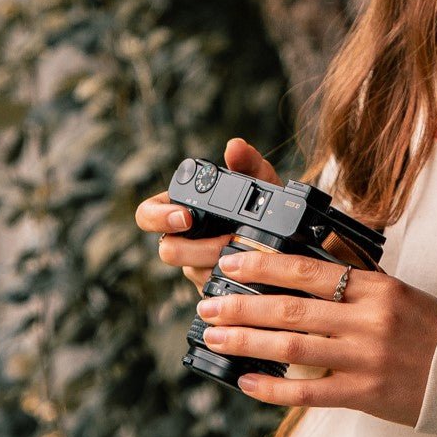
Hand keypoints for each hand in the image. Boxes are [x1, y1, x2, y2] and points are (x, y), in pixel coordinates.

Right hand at [134, 138, 280, 291]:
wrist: (289, 236)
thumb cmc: (265, 202)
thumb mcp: (260, 180)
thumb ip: (247, 162)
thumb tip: (235, 146)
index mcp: (181, 208)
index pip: (148, 214)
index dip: (160, 217)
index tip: (186, 217)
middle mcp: (182, 239)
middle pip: (168, 250)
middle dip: (198, 247)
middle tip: (227, 240)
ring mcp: (195, 265)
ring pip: (191, 272)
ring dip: (216, 264)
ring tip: (244, 254)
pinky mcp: (211, 286)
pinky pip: (210, 290)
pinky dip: (230, 282)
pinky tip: (248, 275)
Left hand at [194, 251, 436, 426]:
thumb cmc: (429, 328)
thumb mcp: (394, 293)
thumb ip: (350, 286)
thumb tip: (293, 277)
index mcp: (375, 285)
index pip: (308, 269)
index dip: (263, 266)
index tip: (228, 263)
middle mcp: (369, 318)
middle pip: (291, 308)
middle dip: (242, 305)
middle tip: (206, 304)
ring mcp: (367, 358)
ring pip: (294, 347)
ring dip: (248, 342)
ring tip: (215, 337)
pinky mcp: (367, 395)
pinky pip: (311, 392)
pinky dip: (274, 388)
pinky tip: (247, 383)